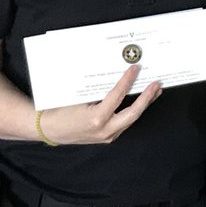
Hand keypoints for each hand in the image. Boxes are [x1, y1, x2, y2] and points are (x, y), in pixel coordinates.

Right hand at [35, 65, 160, 145]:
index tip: (135, 68)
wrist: (49, 129)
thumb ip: (98, 88)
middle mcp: (104, 130)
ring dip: (143, 105)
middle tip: (157, 84)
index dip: (128, 80)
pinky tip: (139, 102)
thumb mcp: (78, 96)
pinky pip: (124, 123)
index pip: (117, 95)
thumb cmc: (60, 111)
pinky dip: (132, 111)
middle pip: (133, 113)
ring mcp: (106, 136)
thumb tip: (115, 72)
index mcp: (96, 118)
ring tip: (154, 92)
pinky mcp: (107, 138)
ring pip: (131, 119)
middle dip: (147, 98)